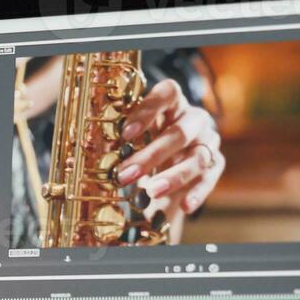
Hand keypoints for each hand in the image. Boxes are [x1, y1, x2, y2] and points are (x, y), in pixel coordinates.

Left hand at [114, 79, 224, 234]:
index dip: (148, 110)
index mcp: (173, 104)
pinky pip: (209, 179)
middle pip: (180, 132)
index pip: (168, 93)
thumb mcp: (133, 138)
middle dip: (151, 155)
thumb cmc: (147, 141)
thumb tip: (84, 155)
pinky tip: (184, 207)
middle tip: (125, 175)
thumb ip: (117, 141)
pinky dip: (197, 194)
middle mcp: (194, 120)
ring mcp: (207, 142)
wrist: (172, 159)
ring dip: (173, 177)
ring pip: (197, 157)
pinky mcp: (215, 165)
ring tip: (151, 192)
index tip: (125, 133)